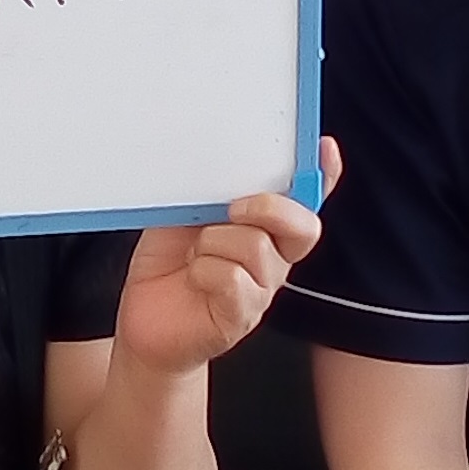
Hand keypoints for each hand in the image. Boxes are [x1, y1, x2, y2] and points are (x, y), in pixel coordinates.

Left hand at [115, 138, 342, 376]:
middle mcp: (270, 259)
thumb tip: (214, 163)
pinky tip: (193, 277)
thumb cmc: (165, 266)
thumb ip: (205, 194)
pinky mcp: (242, 316)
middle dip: (268, 207)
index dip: (323, 174)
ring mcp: (261, 289)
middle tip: (230, 209)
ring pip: (257, 248)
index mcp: (261, 228)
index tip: (324, 147)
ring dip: (213, 243)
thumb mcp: (180, 217)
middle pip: (302, 225)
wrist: (145, 323)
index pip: (305, 200)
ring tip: (194, 254)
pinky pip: (235, 280)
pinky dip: (205, 270)